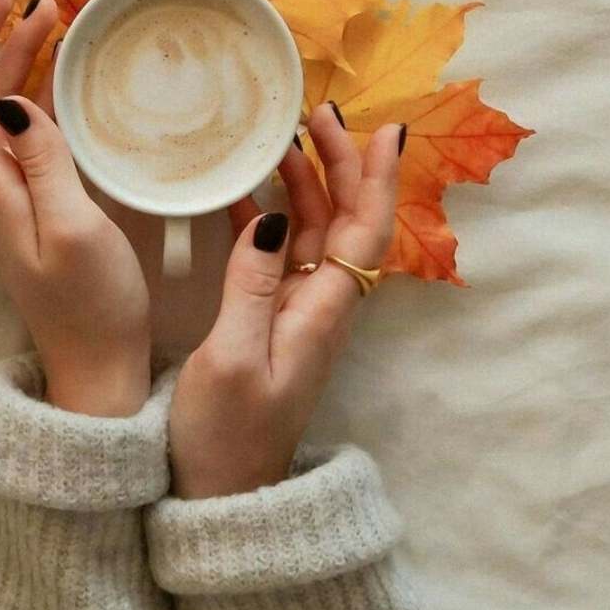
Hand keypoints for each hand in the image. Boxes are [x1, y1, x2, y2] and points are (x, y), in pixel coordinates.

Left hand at [0, 0, 150, 416]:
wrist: (97, 365)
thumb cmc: (93, 304)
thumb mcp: (73, 229)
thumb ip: (42, 162)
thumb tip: (11, 100)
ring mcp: (4, 196)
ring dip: (9, 60)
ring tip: (46, 17)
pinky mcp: (27, 204)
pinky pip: (16, 133)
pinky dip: (29, 91)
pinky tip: (52, 76)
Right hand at [169, 104, 402, 497]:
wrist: (225, 495)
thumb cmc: (226, 434)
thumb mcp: (233, 358)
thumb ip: (253, 286)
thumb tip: (275, 218)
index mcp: (323, 312)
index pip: (366, 230)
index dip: (378, 176)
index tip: (385, 127)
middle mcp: (323, 306)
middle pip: (347, 222)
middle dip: (339, 164)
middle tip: (312, 114)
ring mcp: (301, 313)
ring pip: (317, 233)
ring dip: (307, 184)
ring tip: (281, 140)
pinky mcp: (278, 321)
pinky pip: (285, 256)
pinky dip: (272, 217)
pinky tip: (247, 196)